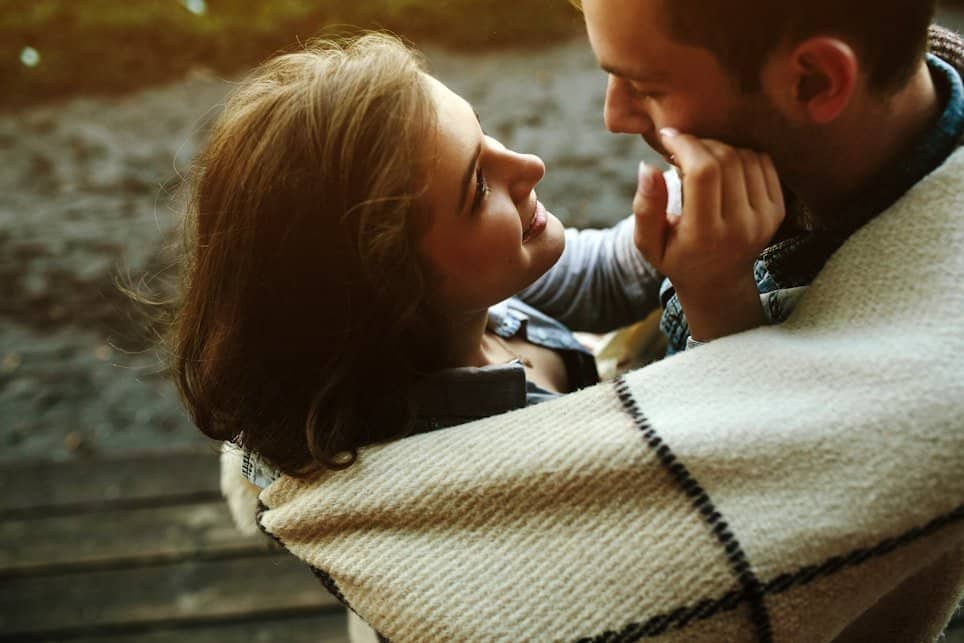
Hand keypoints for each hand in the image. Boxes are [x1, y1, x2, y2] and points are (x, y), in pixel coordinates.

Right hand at [632, 128, 784, 341]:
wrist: (718, 282)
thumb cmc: (676, 257)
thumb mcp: (647, 243)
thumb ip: (645, 207)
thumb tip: (647, 167)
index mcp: (705, 235)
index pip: (703, 173)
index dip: (685, 145)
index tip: (668, 137)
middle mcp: (740, 227)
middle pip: (725, 160)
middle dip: (699, 143)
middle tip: (681, 148)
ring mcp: (764, 218)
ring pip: (745, 156)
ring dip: (719, 148)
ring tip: (699, 160)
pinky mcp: (777, 210)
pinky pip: (762, 162)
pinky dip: (740, 154)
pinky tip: (722, 167)